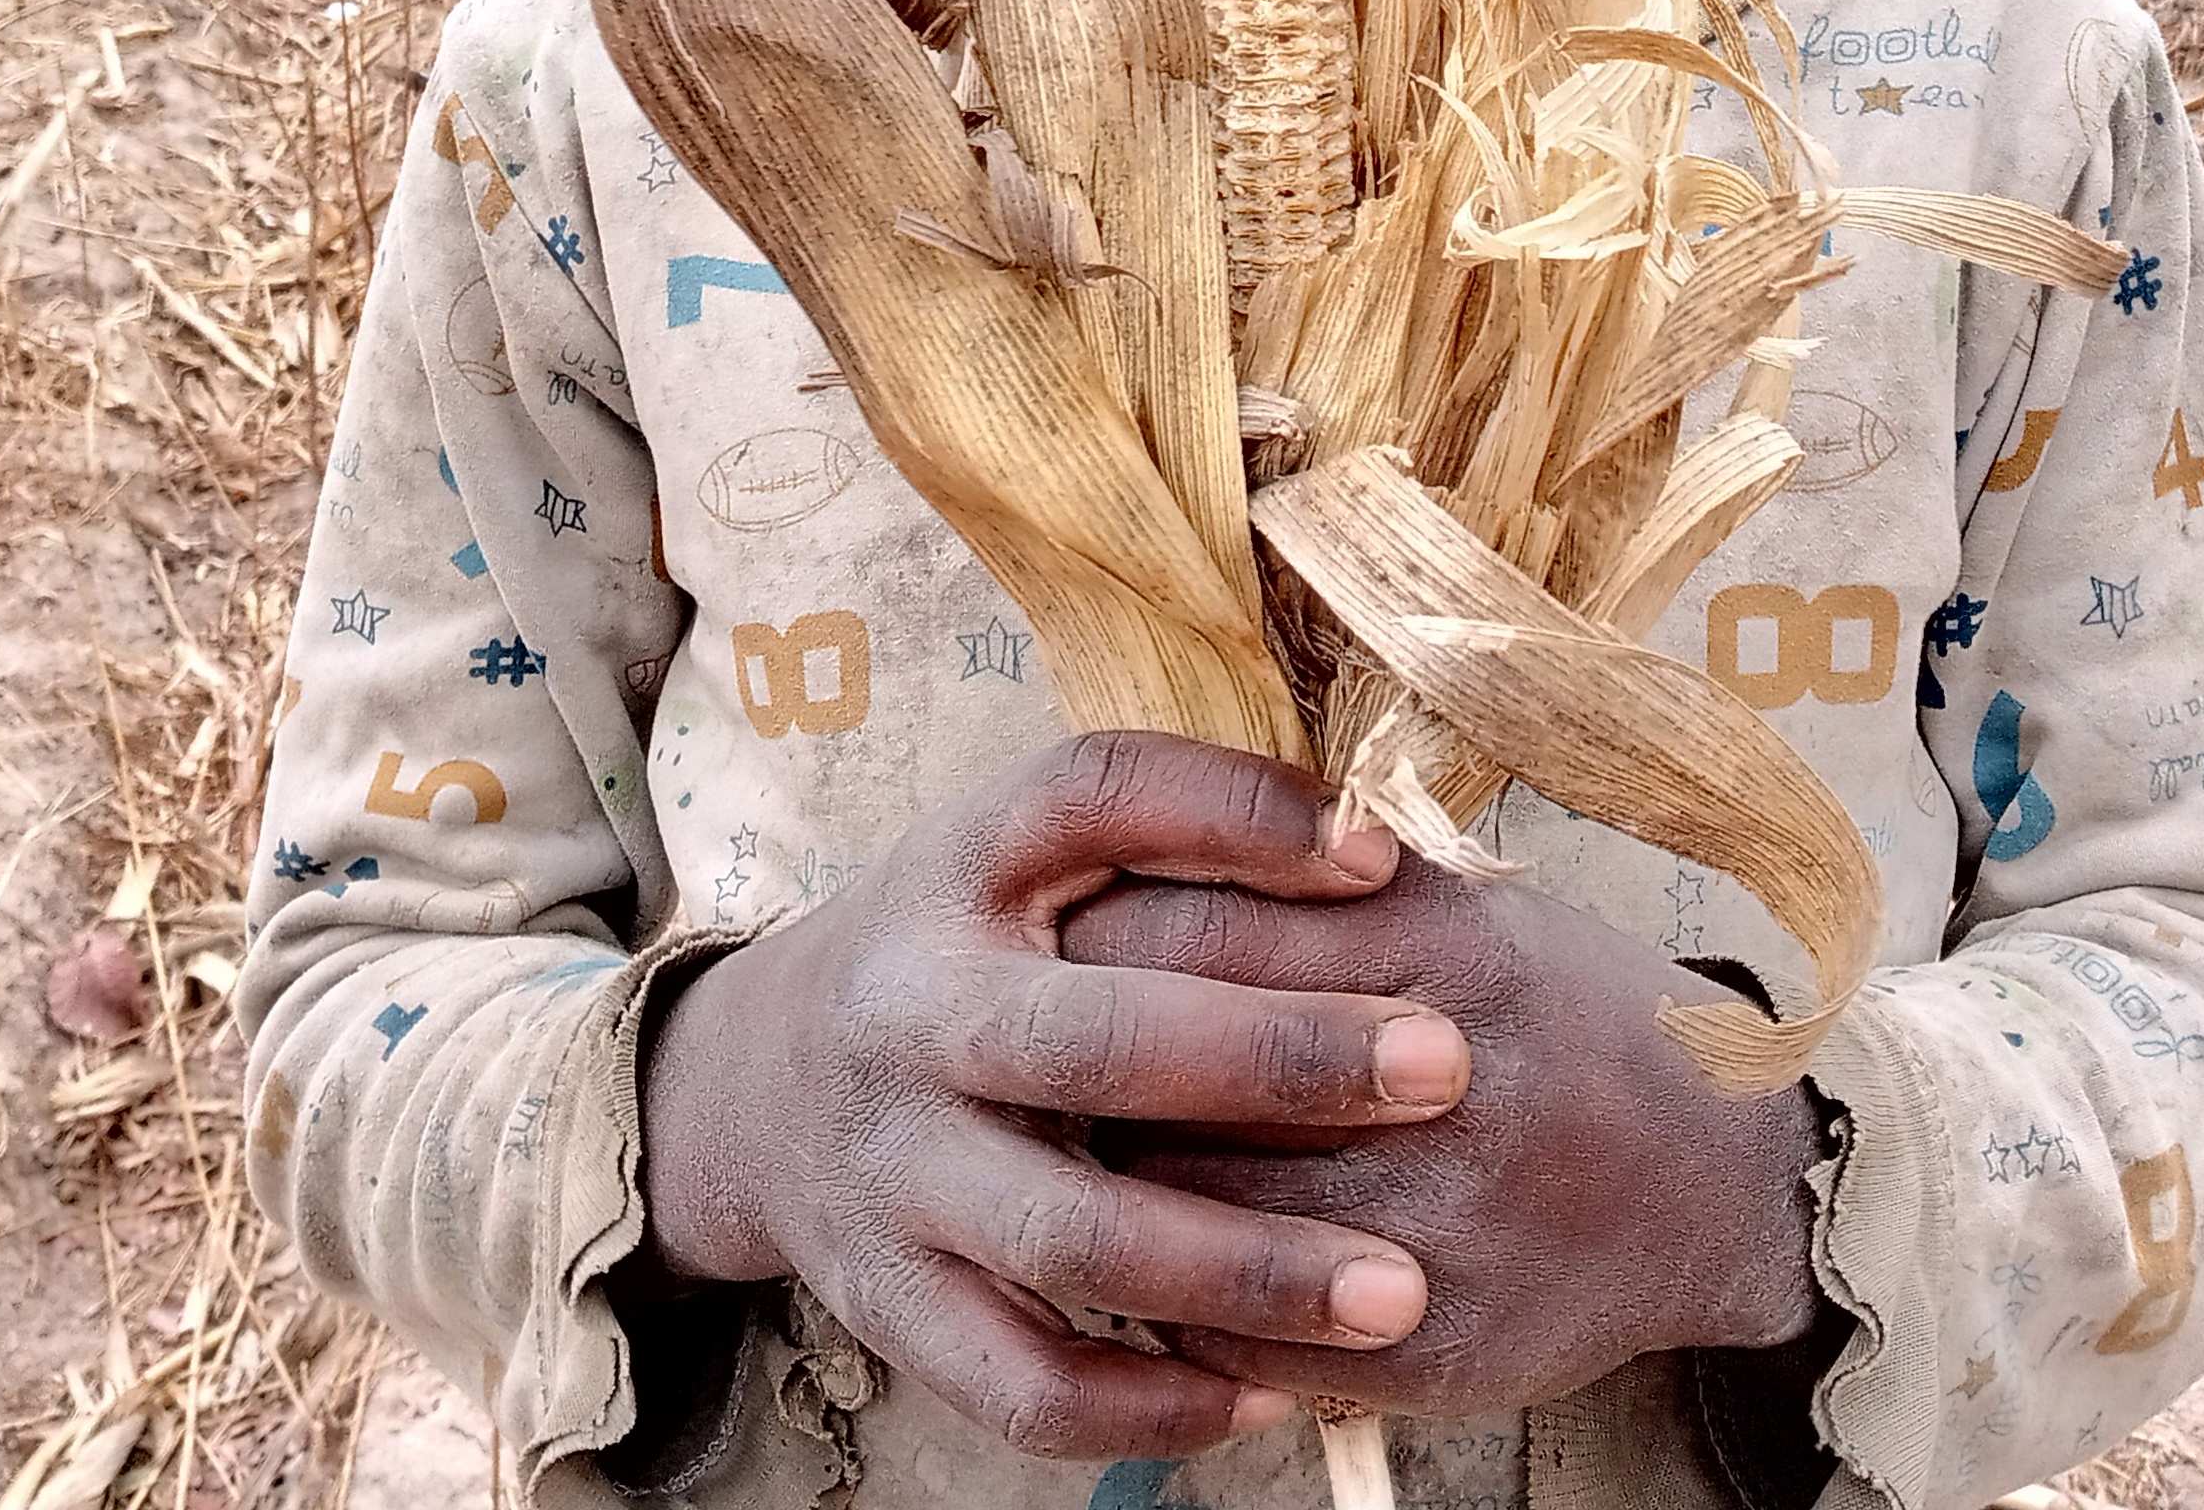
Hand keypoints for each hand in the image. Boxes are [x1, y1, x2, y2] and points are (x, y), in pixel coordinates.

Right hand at [635, 732, 1477, 1459]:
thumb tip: (1381, 855)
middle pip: (1099, 1041)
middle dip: (1284, 1058)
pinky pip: (1024, 1387)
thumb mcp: (1030, 851)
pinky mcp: (891, 1303)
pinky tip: (1271, 1397)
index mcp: (958, 870)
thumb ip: (1180, 829)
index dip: (1240, 816)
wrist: (754, 1084)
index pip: (1095, 799)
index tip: (1384, 859)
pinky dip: (1152, 1405)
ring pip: (1075, 1242)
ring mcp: (895, 1171)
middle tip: (1449, 1069)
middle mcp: (912, 1014)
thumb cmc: (962, 947)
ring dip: (1248, 1271)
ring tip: (1400, 1289)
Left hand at [1067, 855, 1824, 1416]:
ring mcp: (1440, 1229)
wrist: (1722, 1182)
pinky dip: (1173, 1299)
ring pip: (1193, 1211)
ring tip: (1075, 1151)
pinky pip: (1239, 1334)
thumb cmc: (1569, 1019)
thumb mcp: (1477, 910)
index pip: (1198, 932)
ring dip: (1116, 1185)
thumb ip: (1328, 889)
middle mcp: (1448, 1087)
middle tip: (1037, 1047)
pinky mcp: (1433, 1347)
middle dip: (1088, 1062)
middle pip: (1179, 1073)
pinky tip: (1155, 1261)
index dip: (1099, 934)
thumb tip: (1130, 868)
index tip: (1053, 934)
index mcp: (1449, 952)